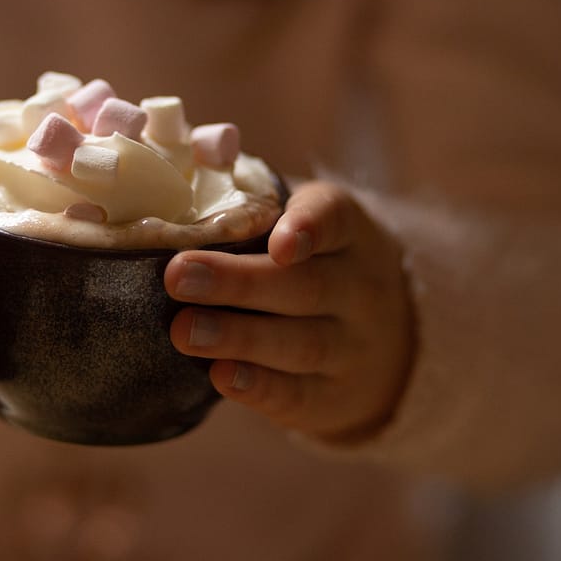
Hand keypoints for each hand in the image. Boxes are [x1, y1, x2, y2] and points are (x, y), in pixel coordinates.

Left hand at [165, 180, 415, 442]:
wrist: (390, 341)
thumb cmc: (312, 264)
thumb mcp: (302, 224)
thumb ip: (248, 205)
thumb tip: (170, 162)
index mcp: (348, 232)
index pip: (334, 219)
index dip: (307, 228)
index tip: (278, 242)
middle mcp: (359, 289)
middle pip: (304, 286)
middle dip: (237, 282)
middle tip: (178, 276)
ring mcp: (351, 348)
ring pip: (299, 343)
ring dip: (238, 337)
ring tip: (184, 330)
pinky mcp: (332, 397)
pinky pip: (297, 394)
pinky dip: (257, 386)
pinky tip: (219, 375)